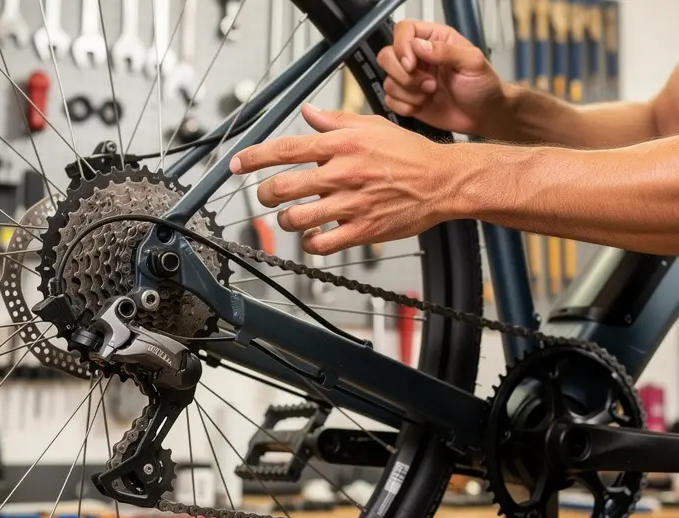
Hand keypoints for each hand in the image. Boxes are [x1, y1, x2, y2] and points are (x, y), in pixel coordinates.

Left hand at [229, 105, 463, 254]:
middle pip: (283, 187)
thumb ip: (334, 121)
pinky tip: (313, 237)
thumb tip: (307, 112)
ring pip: (297, 219)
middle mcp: (342, 174)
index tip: (236, 164)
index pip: (285, 150)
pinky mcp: (362, 231)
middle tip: (267, 195)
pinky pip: (321, 244)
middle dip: (266, 193)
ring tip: (291, 216)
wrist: (442, 181)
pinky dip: (310, 243)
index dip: (253, 158)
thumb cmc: (409, 153)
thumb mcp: (371, 126)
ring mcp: (351, 205)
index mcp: (341, 146)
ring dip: (286, 220)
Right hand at [377, 20, 504, 133]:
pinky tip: (424, 106)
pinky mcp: (408, 99)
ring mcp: (411, 79)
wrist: (484, 115)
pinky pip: (390, 101)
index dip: (402, 46)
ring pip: (388, 81)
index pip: (404, 30)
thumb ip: (446, 51)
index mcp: (434, 39)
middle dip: (405, 75)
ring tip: (431, 95)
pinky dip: (405, 106)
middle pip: (387, 56)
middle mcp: (419, 57)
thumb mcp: (472, 62)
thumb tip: (418, 46)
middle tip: (429, 85)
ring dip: (409, 93)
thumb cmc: (484, 85)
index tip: (412, 64)